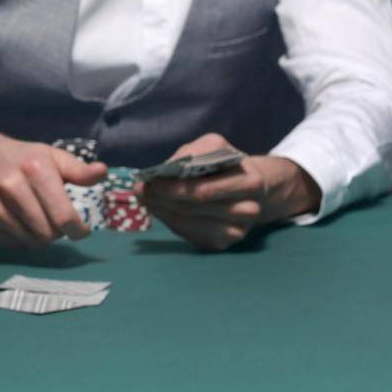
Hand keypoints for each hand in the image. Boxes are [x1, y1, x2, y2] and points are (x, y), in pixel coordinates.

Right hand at [0, 128, 106, 247]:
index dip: (78, 230)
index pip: (63, 216)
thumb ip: (79, 170)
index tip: (81, 230)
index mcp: (35, 170)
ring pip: (29, 242)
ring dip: (40, 238)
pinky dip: (20, 240)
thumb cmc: (21, 157)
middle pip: (47, 233)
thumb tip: (103, 173)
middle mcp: (11, 187)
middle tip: (56, 222)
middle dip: (58, 233)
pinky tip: (21, 224)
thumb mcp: (52, 156)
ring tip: (39, 222)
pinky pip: (11, 244)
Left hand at [141, 133, 320, 250]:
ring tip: (146, 198)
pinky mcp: (223, 244)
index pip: (203, 190)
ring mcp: (237, 231)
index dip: (171, 186)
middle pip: (192, 208)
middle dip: (161, 198)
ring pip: (187, 223)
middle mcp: (249, 210)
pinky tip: (162, 209)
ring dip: (161, 210)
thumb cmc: (224, 164)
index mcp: (250, 183)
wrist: (247, 187)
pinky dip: (170, 222)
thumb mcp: (213, 147)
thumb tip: (163, 171)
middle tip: (140, 190)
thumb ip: (190, 154)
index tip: (149, 181)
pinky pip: (188, 235)